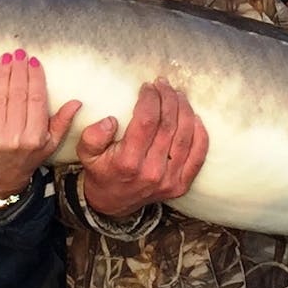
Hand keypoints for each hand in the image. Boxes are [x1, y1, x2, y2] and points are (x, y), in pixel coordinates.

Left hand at [0, 50, 81, 198]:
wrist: (0, 179)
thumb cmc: (28, 158)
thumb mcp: (51, 144)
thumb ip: (63, 122)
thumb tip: (76, 102)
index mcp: (35, 137)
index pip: (35, 100)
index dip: (35, 78)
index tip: (34, 62)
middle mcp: (15, 137)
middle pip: (17, 94)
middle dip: (18, 70)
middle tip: (19, 53)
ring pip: (0, 96)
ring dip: (2, 73)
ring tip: (6, 58)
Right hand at [76, 78, 207, 218]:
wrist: (113, 203)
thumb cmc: (102, 171)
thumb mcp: (86, 154)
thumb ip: (92, 136)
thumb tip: (111, 120)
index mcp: (128, 162)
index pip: (147, 121)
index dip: (151, 98)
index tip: (148, 86)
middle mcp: (152, 172)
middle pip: (169, 125)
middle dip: (168, 98)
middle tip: (163, 84)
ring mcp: (170, 180)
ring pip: (186, 135)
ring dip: (184, 109)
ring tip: (177, 94)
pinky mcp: (182, 184)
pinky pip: (198, 155)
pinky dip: (200, 133)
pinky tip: (194, 116)